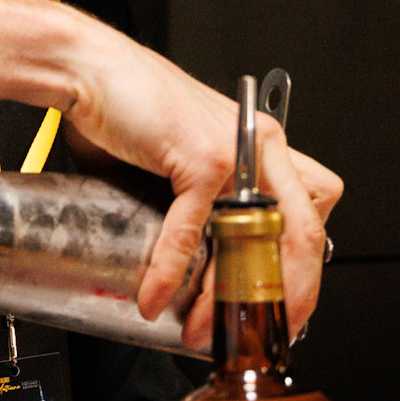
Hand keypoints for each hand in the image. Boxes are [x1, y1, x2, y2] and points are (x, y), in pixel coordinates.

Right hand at [66, 37, 341, 345]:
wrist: (90, 68)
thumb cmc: (128, 109)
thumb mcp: (182, 161)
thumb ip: (201, 207)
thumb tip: (192, 271)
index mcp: (263, 145)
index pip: (309, 213)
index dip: (305, 268)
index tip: (282, 308)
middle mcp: (261, 144)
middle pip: (305, 232)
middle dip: (288, 295)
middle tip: (260, 332)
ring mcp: (236, 150)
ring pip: (257, 239)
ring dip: (227, 298)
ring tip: (201, 330)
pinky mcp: (201, 157)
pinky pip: (194, 230)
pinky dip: (170, 269)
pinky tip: (156, 295)